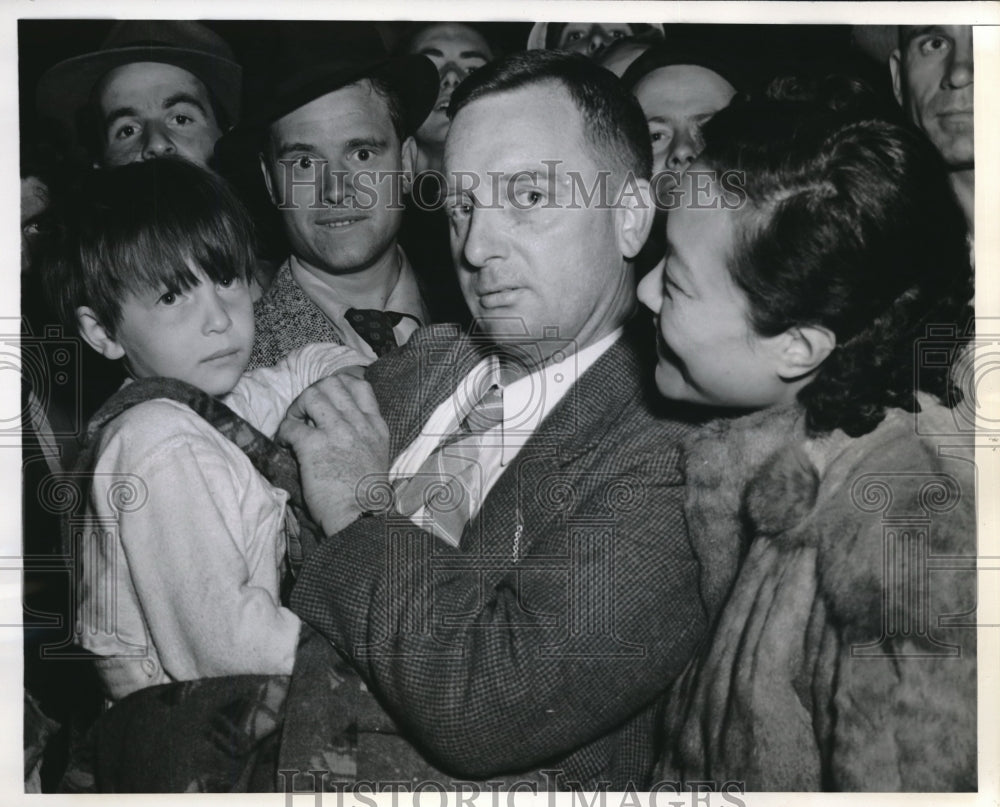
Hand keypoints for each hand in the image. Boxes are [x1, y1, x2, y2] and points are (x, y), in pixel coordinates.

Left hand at [278, 374, 389, 535]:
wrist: (361, 517)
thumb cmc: (366, 495)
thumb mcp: (377, 455)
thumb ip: (362, 435)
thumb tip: (333, 424)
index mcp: (375, 426)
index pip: (359, 385)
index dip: (337, 386)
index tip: (325, 400)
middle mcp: (358, 423)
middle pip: (331, 383)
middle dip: (312, 394)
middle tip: (304, 414)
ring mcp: (337, 432)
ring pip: (311, 395)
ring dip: (296, 408)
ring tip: (293, 427)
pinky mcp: (314, 446)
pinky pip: (291, 425)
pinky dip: (283, 432)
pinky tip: (285, 445)